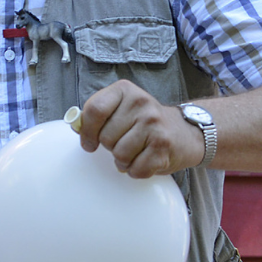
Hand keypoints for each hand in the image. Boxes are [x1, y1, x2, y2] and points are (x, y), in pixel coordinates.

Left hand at [76, 79, 203, 178]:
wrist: (185, 132)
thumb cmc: (145, 123)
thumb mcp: (121, 109)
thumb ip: (98, 115)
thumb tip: (76, 126)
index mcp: (125, 90)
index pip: (94, 110)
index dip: (87, 132)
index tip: (89, 142)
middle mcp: (141, 103)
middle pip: (105, 137)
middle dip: (110, 146)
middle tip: (125, 142)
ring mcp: (154, 124)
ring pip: (119, 155)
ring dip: (123, 161)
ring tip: (135, 151)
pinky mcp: (164, 146)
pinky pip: (136, 169)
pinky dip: (136, 171)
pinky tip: (145, 159)